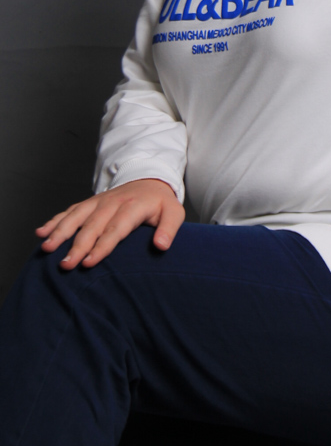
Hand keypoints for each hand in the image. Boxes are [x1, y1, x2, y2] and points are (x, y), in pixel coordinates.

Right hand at [35, 178, 184, 269]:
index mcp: (133, 206)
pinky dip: (54, 221)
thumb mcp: (174, 213)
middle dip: (77, 246)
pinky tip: (41, 232)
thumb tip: (161, 246)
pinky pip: (70, 211)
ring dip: (60, 232)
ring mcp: (98, 201)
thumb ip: (169, 229)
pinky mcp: (90, 203)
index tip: (89, 262)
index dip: (102, 246)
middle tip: (65, 265)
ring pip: (76, 216)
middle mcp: (112, 203)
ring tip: (47, 247)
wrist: (150, 180)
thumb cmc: (161, 203)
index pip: (115, 229)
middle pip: (92, 226)